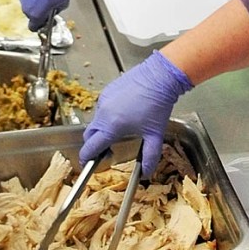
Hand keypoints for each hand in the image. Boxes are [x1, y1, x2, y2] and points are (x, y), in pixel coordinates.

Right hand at [79, 52, 193, 174]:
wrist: (160, 76)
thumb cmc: (158, 105)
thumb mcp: (155, 135)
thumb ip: (150, 156)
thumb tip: (147, 173)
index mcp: (111, 126)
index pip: (90, 147)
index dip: (87, 158)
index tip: (89, 163)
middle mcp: (103, 113)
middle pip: (89, 135)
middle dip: (94, 144)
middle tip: (108, 150)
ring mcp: (104, 99)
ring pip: (96, 120)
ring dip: (103, 128)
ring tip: (122, 128)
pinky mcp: (107, 90)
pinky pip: (102, 107)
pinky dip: (108, 114)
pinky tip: (124, 113)